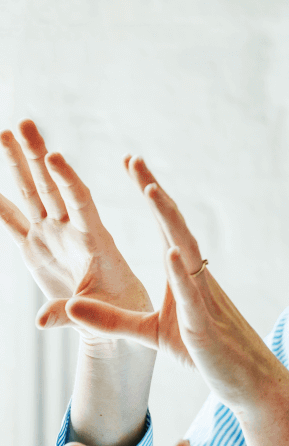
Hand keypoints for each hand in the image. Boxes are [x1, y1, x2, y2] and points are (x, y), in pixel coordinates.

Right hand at [0, 120, 152, 343]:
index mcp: (96, 241)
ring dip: (17, 165)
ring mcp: (51, 236)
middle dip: (37, 155)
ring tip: (4, 132)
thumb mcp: (104, 316)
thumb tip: (41, 322)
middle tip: (25, 123)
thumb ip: (73, 314)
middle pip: (52, 187)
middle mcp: (71, 231)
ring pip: (32, 194)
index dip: (67, 179)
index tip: (54, 156)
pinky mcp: (35, 248)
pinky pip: (11, 220)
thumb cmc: (119, 312)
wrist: (114, 318)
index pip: (80, 203)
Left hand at [66, 158, 288, 445]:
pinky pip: (193, 295)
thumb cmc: (206, 352)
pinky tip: (171, 251)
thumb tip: (71, 305)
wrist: (248, 380)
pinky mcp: (204, 325)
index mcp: (184, 276)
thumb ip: (112, 320)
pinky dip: (181, 272)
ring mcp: (203, 298)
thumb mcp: (151, 333)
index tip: (132, 164)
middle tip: (134, 159)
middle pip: (175, 227)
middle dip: (155, 192)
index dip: (150, 195)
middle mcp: (196, 278)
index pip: (165, 227)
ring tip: (151, 191)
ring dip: (169, 221)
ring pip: (186, 251)